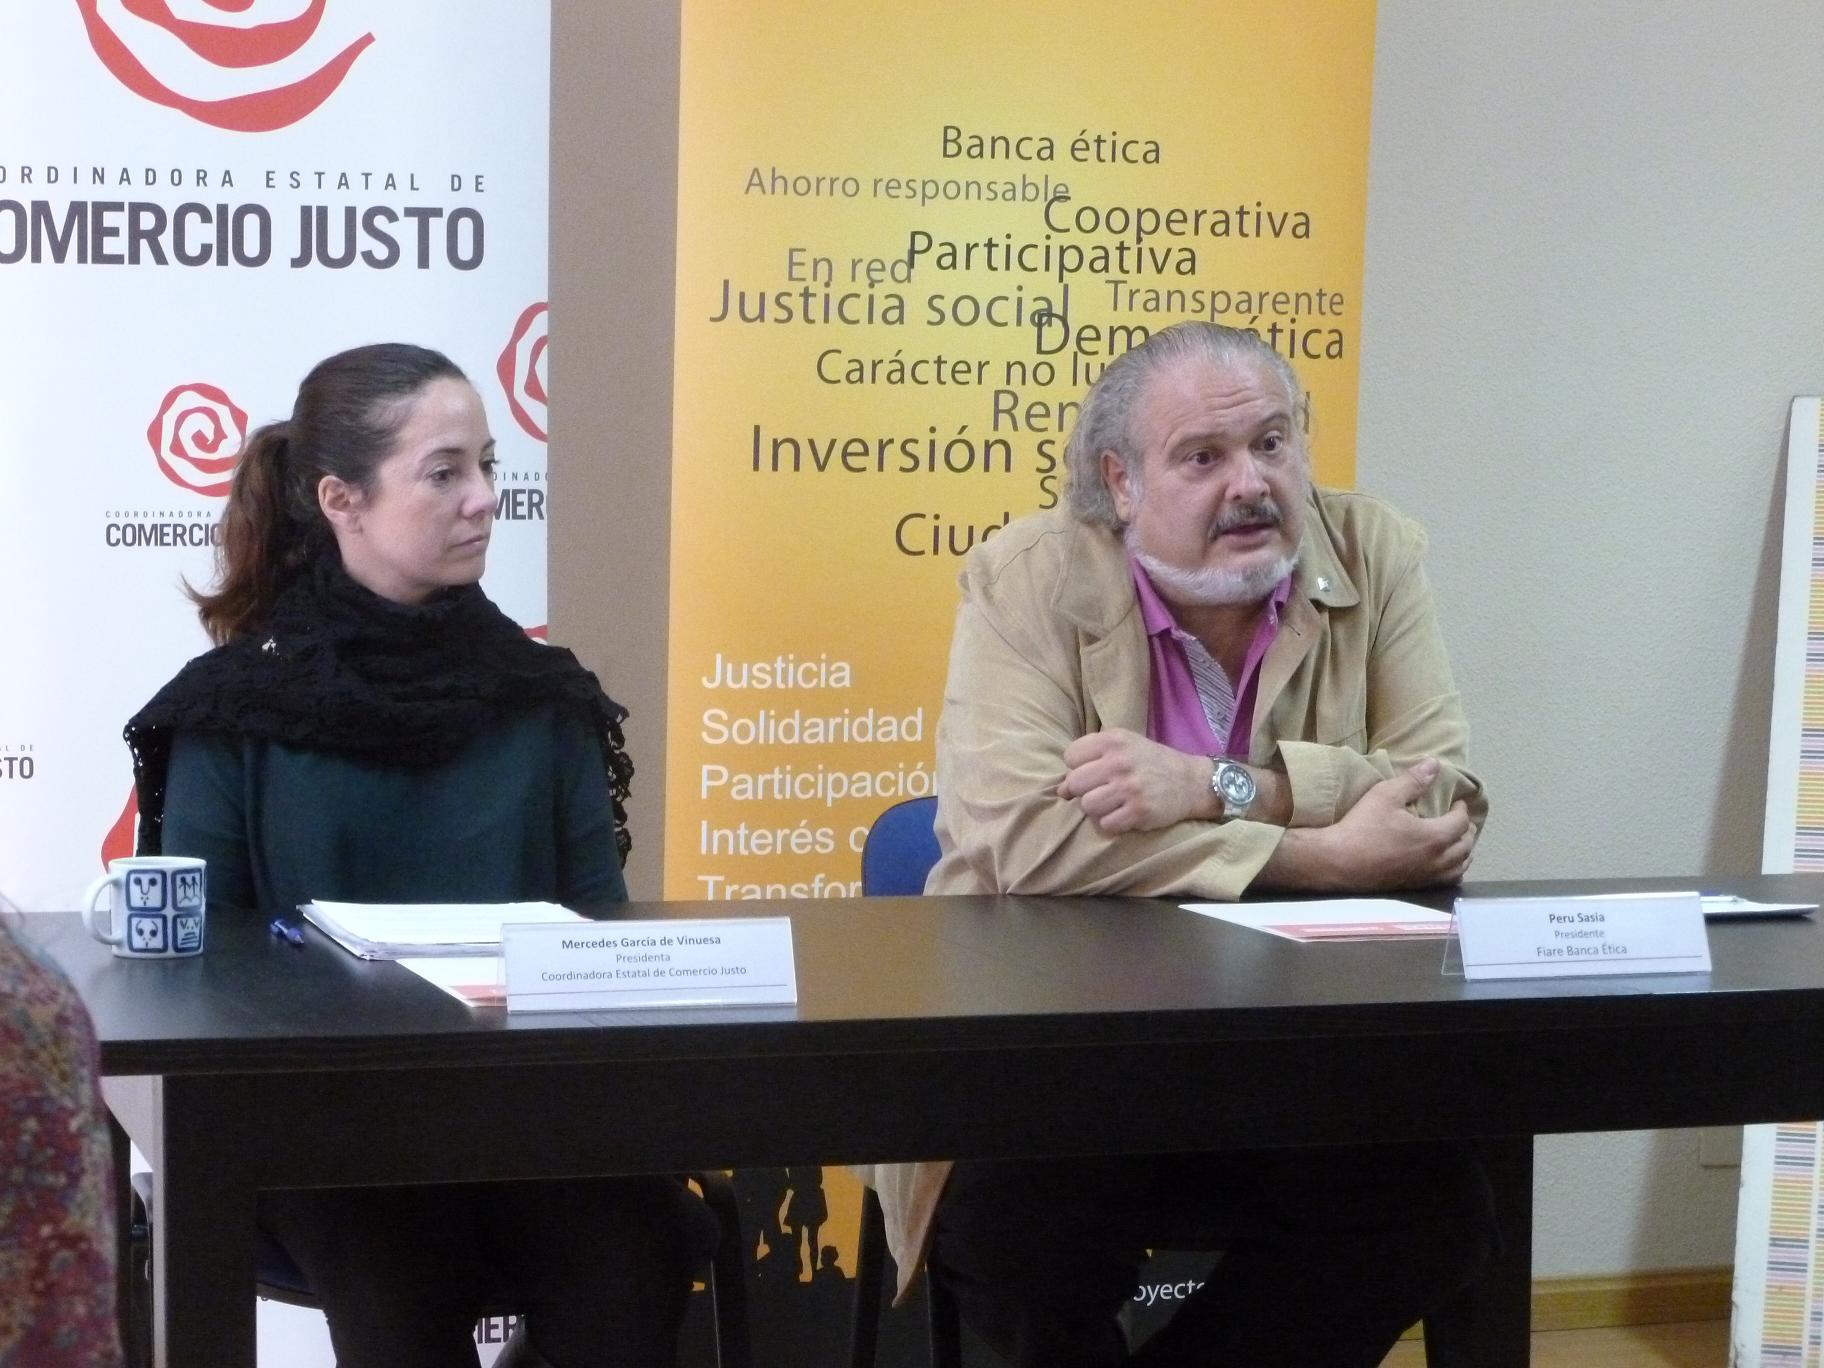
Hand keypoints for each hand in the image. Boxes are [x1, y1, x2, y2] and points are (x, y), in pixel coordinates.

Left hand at [1057, 729, 1211, 833]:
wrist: (1190, 782)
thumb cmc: (1150, 762)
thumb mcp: (1124, 744)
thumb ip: (1091, 757)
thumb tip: (1061, 790)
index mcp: (1113, 740)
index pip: (1071, 757)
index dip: (1078, 767)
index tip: (1095, 771)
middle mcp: (1119, 762)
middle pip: (1075, 783)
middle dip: (1083, 790)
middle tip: (1101, 790)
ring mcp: (1129, 788)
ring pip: (1087, 806)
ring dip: (1097, 808)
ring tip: (1113, 803)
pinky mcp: (1139, 812)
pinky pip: (1105, 824)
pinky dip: (1111, 823)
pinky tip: (1124, 814)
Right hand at [1265, 758, 1476, 889]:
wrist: (1338, 862)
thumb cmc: (1362, 827)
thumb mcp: (1385, 795)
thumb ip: (1413, 780)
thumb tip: (1435, 763)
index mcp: (1434, 836)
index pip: (1460, 822)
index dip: (1462, 810)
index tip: (1457, 803)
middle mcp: (1437, 859)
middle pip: (1466, 846)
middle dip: (1466, 831)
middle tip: (1458, 820)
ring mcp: (1427, 876)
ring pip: (1460, 867)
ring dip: (1463, 852)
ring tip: (1456, 842)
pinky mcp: (1416, 887)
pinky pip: (1447, 881)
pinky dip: (1453, 871)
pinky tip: (1444, 865)